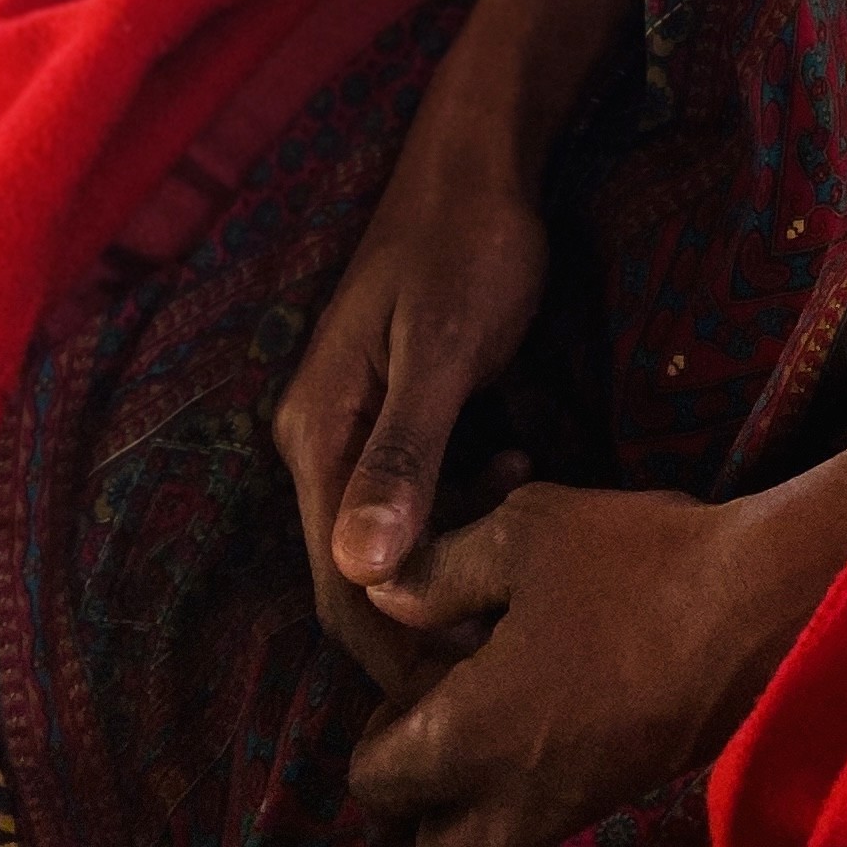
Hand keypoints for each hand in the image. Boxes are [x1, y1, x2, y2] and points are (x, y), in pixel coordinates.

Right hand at [272, 123, 551, 705]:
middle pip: (364, 570)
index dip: (400, 649)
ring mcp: (353, 423)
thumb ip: (405, 456)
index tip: (475, 687)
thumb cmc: (467, 245)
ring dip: (459, 544)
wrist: (479, 159)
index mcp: (317, 432)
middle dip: (436, 608)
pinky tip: (520, 465)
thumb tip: (362, 571)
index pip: (340, 587)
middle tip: (521, 619)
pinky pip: (419, 490)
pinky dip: (467, 498)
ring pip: (396, 533)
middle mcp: (319, 437)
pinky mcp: (392, 410)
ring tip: (529, 511)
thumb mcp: (443, 349)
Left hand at [349, 482, 805, 846]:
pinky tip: (549, 703)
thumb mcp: (522, 534)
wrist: (757, 607)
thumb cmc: (634, 565)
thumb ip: (437, 572)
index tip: (419, 662)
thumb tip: (381, 594)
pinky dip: (520, 790)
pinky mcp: (612, 803)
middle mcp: (509, 802)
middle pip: (423, 840)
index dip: (379, 719)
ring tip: (491, 712)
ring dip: (466, 800)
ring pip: (481, 844)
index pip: (374, 776)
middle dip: (414, 789)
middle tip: (441, 707)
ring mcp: (566, 813)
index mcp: (469, 738)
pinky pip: (535, 824)